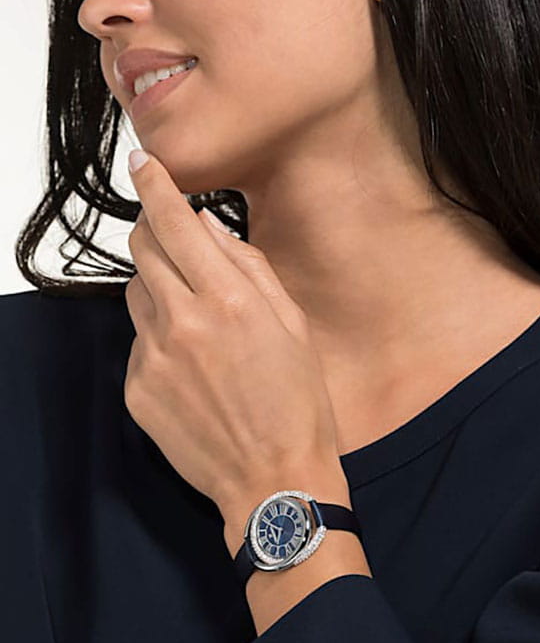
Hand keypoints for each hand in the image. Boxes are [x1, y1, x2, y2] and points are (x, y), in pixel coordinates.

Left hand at [123, 149, 350, 548]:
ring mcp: (155, 358)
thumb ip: (250, 268)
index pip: (174, 223)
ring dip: (159, 288)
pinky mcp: (138, 390)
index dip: (155, 185)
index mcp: (229, 300)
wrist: (273, 478)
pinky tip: (193, 367)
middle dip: (152, 232)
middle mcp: (184, 321)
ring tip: (198, 319)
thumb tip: (208, 226)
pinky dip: (160, 337)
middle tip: (174, 240)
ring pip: (137, 295)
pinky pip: (140, 343)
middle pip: (143, 250)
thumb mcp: (293, 326)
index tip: (143, 163)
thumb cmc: (298, 402)